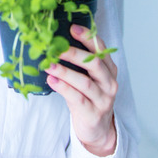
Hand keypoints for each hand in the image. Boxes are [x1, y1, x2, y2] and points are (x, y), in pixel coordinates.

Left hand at [46, 24, 117, 156]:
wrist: (96, 129)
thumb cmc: (88, 97)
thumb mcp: (88, 78)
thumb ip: (79, 62)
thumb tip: (55, 42)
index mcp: (109, 70)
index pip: (101, 49)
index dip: (88, 37)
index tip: (72, 28)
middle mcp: (109, 83)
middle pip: (95, 64)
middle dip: (74, 53)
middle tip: (56, 47)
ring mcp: (103, 100)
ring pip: (85, 82)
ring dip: (65, 72)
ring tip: (48, 64)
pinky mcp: (93, 114)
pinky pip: (78, 99)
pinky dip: (63, 88)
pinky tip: (51, 80)